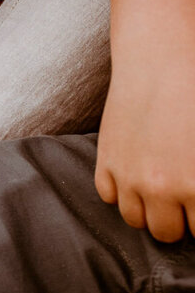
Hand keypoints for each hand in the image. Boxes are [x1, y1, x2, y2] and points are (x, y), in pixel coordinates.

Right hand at [95, 56, 194, 241]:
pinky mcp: (106, 161)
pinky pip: (108, 196)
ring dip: (149, 210)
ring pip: (134, 219)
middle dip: (179, 221)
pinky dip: (122, 191)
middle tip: (188, 202)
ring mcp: (128, 176)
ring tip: (161, 191)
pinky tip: (136, 174)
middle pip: (166, 232)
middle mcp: (161, 188)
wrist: (164, 59)